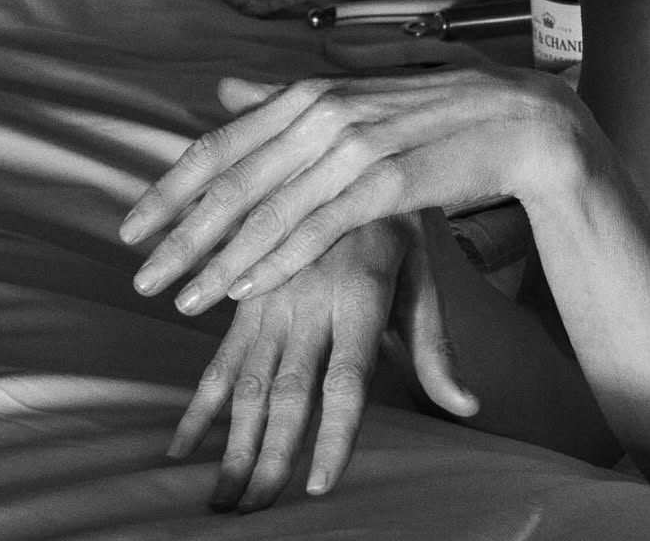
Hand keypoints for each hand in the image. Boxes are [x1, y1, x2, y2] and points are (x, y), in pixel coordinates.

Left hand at [121, 64, 579, 315]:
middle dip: (179, 234)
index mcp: (312, 89)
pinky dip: (275, 260)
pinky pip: (317, 229)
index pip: (222, 143)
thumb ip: (290, 97)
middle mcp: (325, 110)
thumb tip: (226, 88)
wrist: (520, 120)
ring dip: (218, 260)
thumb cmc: (438, 108)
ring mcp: (355, 143)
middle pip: (231, 179)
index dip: (170, 188)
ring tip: (182, 299)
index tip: (133, 227)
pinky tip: (244, 289)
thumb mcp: (359, 93)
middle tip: (140, 275)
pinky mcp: (387, 180)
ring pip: (267, 210)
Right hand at [167, 213, 477, 511]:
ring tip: (219, 499)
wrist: (351, 145)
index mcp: (362, 293)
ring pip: (246, 380)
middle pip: (287, 391)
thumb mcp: (425, 273)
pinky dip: (199, 402)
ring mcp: (272, 293)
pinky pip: (220, 353)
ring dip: (230, 443)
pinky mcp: (246, 288)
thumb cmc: (399, 222)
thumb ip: (436, 344)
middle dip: (268, 458)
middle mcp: (311, 297)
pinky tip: (181, 445)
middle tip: (250, 515)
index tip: (317, 488)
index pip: (346, 380)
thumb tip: (468, 406)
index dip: (332, 435)